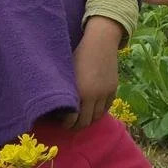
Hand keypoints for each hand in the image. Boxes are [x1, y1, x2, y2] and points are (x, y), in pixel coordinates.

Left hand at [62, 16, 122, 130]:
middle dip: (77, 126)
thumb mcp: (67, 72)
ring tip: (81, 117)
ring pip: (97, 117)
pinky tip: (92, 109)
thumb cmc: (78, 54)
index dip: (66, 124)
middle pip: (85, 122)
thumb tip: (54, 106)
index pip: (72, 120)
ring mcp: (105, 93)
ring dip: (89, 119)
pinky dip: (99, 111)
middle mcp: (93, 96)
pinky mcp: (113, 89)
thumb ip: (64, 90)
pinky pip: (106, 108)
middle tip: (70, 123)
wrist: (100, 42)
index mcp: (79, 92)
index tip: (61, 121)